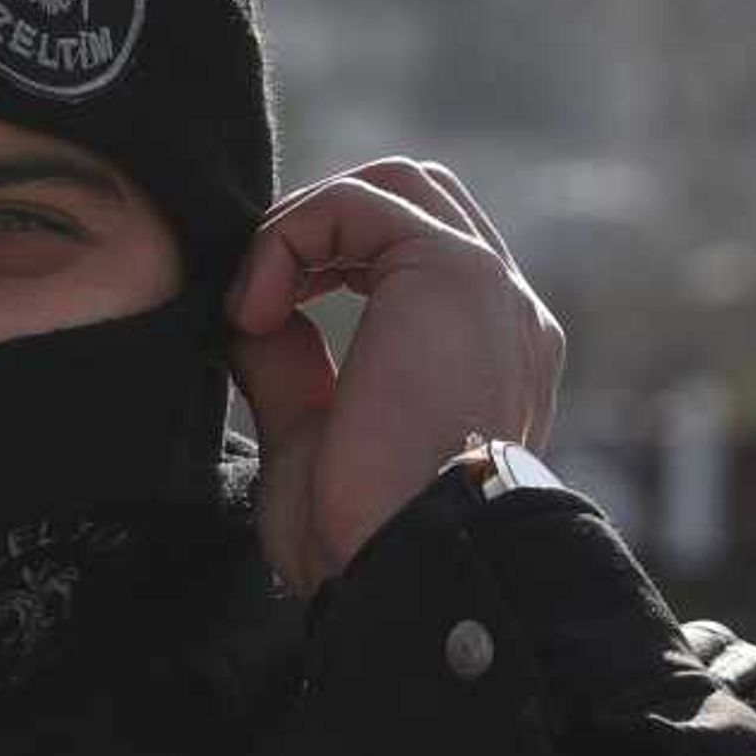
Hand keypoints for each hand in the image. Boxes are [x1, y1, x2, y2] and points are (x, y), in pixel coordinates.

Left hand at [221, 158, 564, 595]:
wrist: (408, 569)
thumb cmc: (364, 537)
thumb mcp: (313, 441)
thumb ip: (291, 370)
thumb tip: (251, 319)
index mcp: (485, 355)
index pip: (413, 256)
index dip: (327, 262)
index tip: (260, 321)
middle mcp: (504, 313)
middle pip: (413, 200)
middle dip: (323, 227)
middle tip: (260, 295)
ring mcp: (490, 287)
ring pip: (394, 186)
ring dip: (307, 224)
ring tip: (256, 300)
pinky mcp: (454, 270)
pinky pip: (355, 203)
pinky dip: (288, 238)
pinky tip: (256, 310)